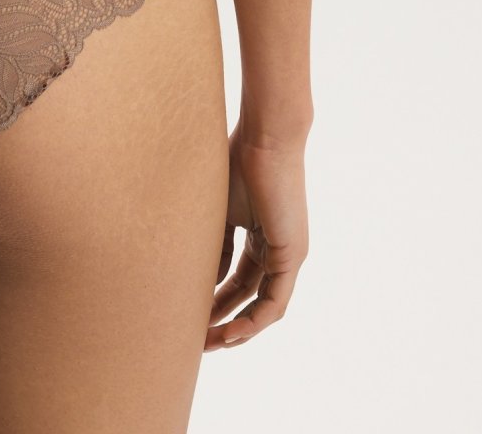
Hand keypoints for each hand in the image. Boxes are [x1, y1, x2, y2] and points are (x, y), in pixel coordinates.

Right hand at [206, 117, 309, 350]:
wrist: (265, 138)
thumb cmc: (236, 159)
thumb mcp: (217, 209)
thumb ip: (211, 242)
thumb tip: (195, 277)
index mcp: (257, 235)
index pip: (236, 278)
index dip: (213, 299)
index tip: (189, 314)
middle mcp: (275, 249)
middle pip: (248, 296)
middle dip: (221, 320)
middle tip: (195, 340)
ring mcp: (287, 254)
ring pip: (262, 306)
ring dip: (237, 329)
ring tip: (209, 344)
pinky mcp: (292, 255)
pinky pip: (275, 301)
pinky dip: (254, 321)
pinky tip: (232, 334)